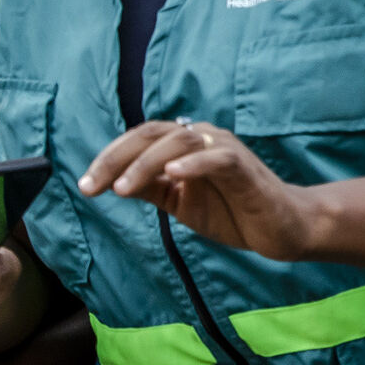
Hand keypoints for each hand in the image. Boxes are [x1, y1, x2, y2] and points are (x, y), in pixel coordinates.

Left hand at [80, 119, 321, 260]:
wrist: (281, 229)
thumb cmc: (231, 211)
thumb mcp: (178, 202)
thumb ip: (149, 189)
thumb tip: (109, 183)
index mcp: (182, 145)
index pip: (138, 141)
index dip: (108, 159)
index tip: (84, 186)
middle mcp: (201, 138)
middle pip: (152, 134)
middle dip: (116, 159)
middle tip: (91, 186)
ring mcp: (224, 149)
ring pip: (179, 142)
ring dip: (146, 164)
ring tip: (121, 188)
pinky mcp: (245, 167)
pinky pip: (218, 157)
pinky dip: (193, 163)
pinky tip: (173, 175)